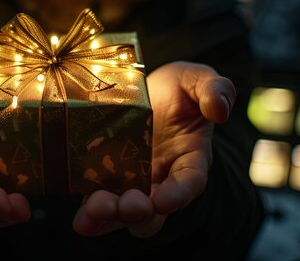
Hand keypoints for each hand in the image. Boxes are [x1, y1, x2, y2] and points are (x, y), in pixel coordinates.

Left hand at [72, 61, 234, 237]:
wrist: (143, 87)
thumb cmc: (177, 88)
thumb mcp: (196, 79)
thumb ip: (214, 89)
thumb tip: (219, 109)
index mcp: (190, 158)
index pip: (189, 182)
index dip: (178, 194)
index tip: (165, 201)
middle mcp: (162, 178)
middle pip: (155, 210)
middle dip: (141, 213)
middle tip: (128, 205)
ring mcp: (132, 182)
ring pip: (125, 213)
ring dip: (110, 218)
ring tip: (95, 210)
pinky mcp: (106, 179)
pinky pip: (99, 203)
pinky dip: (90, 217)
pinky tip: (80, 221)